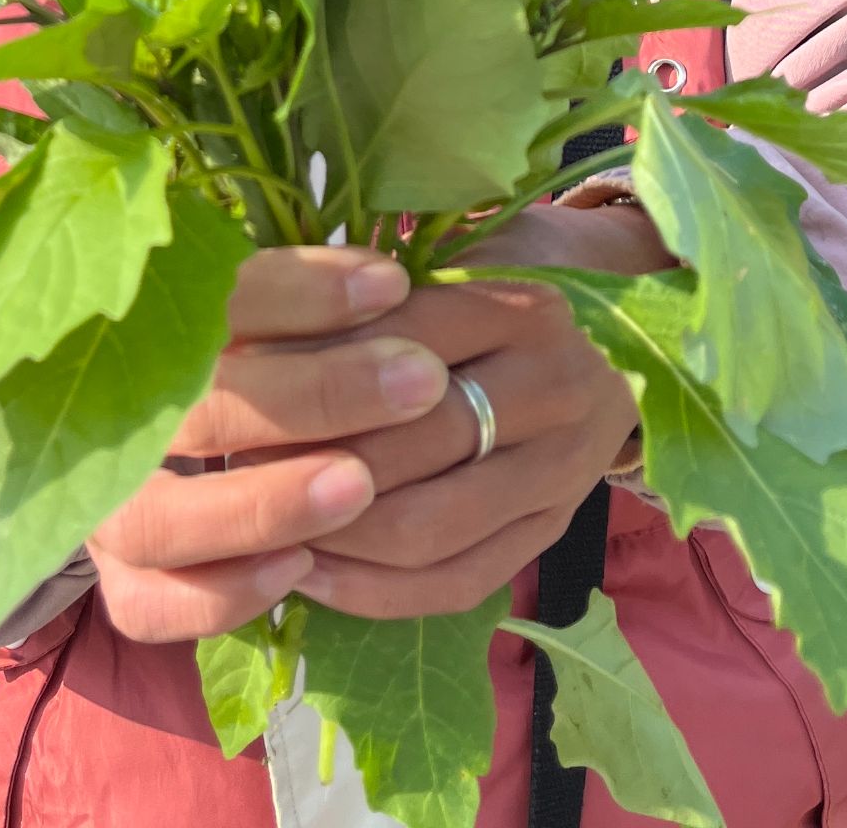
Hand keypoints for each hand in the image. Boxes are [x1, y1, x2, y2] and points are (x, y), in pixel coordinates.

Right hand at [86, 244, 449, 643]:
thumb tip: (385, 282)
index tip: (390, 284)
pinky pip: (148, 605)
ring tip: (361, 484)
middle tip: (418, 380)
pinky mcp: (122, 582)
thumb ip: (305, 302)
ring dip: (264, 502)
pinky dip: (221, 592)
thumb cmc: (246, 370)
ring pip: (156, 519)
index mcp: (133, 332)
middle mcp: (106, 419)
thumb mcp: (266, 322)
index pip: (210, 300)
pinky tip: (302, 565)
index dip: (298, 290)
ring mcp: (105, 508)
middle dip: (313, 392)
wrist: (160, 464)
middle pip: (195, 407)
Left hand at [255, 202, 674, 619]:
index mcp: (524, 307)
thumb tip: (256, 329)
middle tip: (233, 466)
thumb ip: (377, 290)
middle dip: (312, 460)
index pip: (401, 345)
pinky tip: (311, 575)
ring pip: (430, 526)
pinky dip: (376, 592)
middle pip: (412, 443)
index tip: (241, 384)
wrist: (613, 325)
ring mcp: (563, 469)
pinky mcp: (553, 530)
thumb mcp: (453, 253)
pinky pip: (458, 582)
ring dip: (334, 534)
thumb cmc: (499, 277)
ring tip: (262, 522)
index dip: (315, 370)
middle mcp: (555, 387)